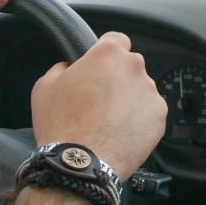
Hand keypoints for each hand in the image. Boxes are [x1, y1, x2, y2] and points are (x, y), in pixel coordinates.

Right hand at [30, 32, 167, 180]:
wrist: (81, 165)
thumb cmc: (61, 124)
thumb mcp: (45, 86)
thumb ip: (62, 67)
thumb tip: (69, 67)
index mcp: (108, 54)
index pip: (116, 39)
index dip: (106, 52)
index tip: (99, 66)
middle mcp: (134, 67)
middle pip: (129, 66)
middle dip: (117, 77)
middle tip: (99, 98)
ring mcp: (150, 92)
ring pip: (140, 89)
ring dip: (129, 98)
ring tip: (109, 121)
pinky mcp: (160, 116)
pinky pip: (149, 111)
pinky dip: (138, 119)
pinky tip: (120, 132)